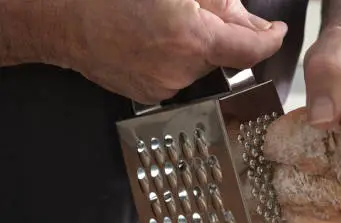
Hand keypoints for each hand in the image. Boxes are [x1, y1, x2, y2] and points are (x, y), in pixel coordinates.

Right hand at [63, 0, 286, 103]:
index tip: (277, 32)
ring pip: (202, 67)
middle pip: (225, 56)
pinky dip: (179, 61)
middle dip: (223, 36)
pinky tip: (156, 43)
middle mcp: (182, 70)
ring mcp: (165, 86)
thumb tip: (252, 22)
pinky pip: (179, 77)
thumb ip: (221, 4)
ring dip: (198, 48)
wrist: (62, 18)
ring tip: (167, 26)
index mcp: (191, 37)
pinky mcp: (151, 94)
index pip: (251, 49)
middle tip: (202, 14)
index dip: (271, 39)